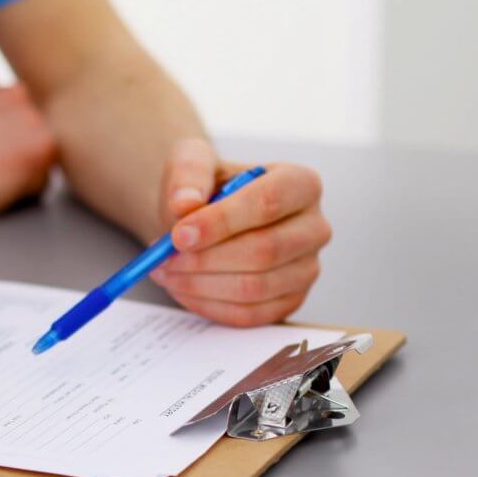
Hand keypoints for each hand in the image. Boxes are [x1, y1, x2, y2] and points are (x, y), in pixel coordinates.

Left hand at [147, 139, 330, 326]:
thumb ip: (188, 174)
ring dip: (201, 285)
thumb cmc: (206, 186)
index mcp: (301, 184)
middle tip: (163, 259)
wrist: (207, 217)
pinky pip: (249, 314)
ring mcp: (307, 269)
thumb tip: (184, 204)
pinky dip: (208, 306)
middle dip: (205, 259)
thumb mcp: (192, 161)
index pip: (268, 203)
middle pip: (264, 251)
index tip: (179, 235)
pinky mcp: (290, 301)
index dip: (221, 222)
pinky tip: (183, 289)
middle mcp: (314, 227)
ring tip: (166, 272)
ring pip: (254, 288)